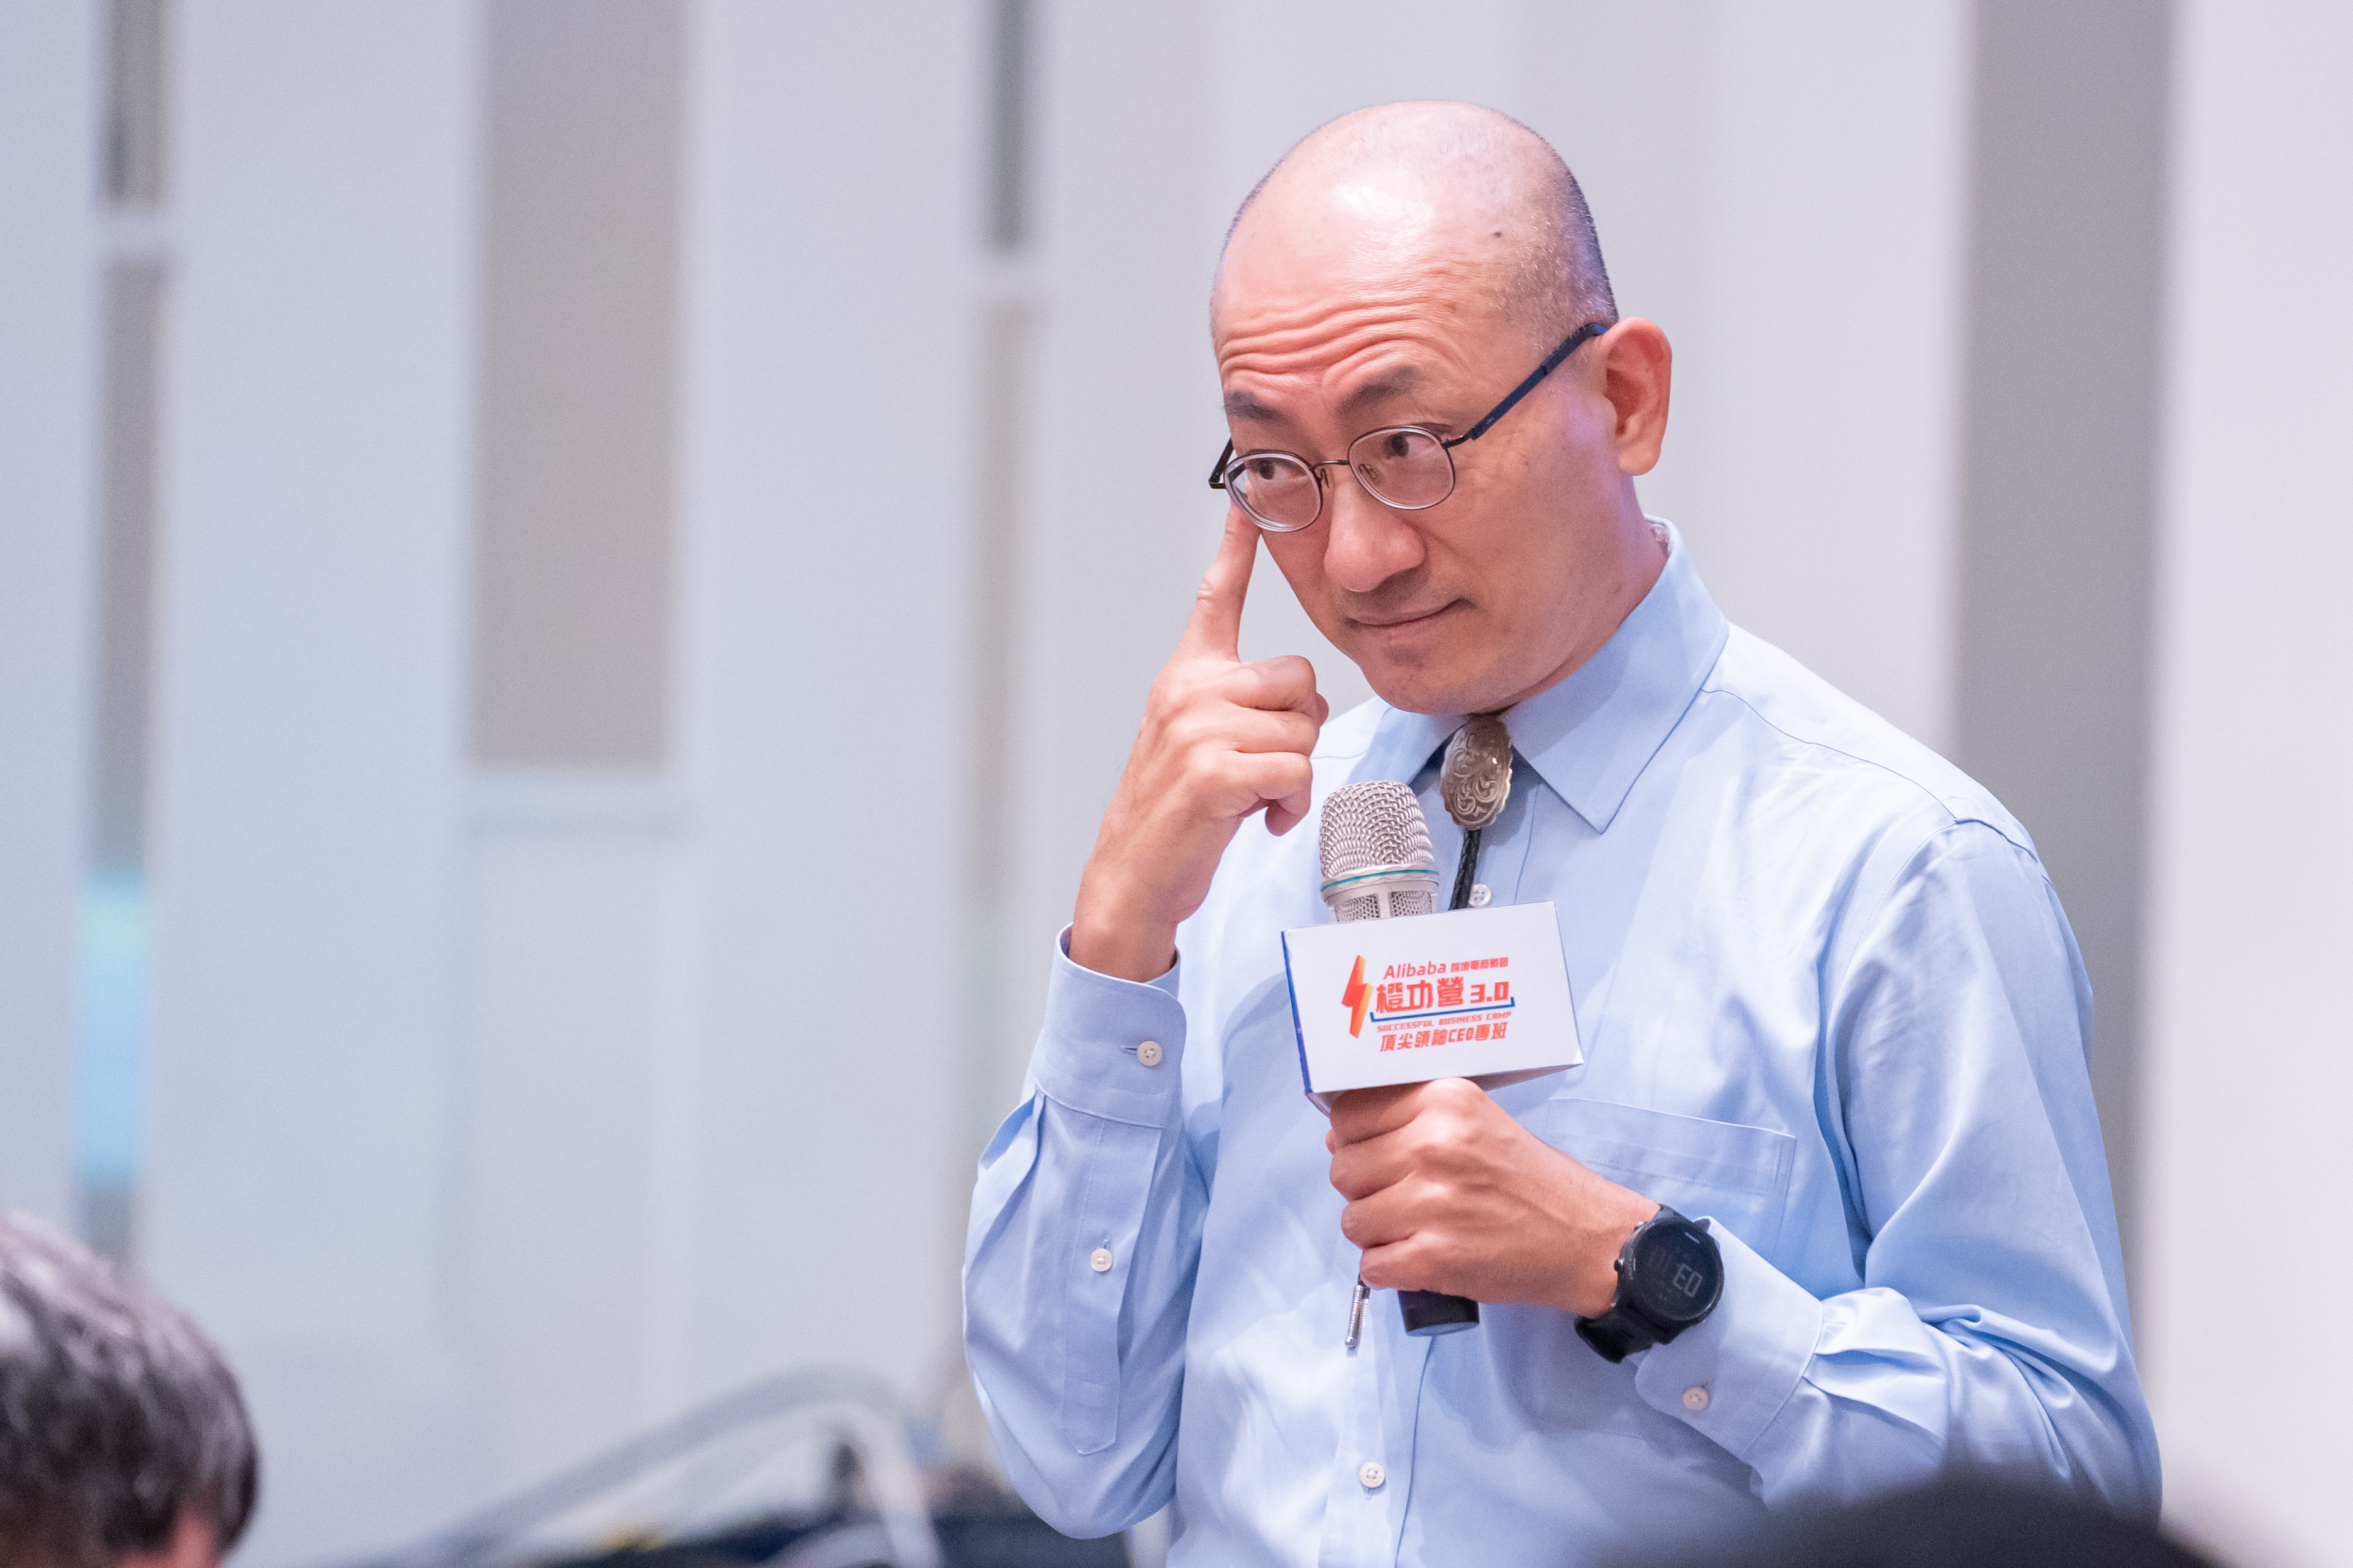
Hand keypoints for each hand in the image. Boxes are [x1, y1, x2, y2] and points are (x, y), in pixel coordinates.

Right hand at [1070, 512, 1328, 981]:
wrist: (1133, 875)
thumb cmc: (1177, 815)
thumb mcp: (1202, 743)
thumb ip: (1243, 707)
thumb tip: (1300, 704)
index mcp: (1186, 676)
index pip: (1214, 597)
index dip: (1236, 544)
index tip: (1248, 495)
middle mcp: (1188, 691)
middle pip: (1299, 680)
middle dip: (1298, 732)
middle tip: (1264, 770)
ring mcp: (1197, 729)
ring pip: (1302, 731)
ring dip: (1295, 777)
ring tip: (1256, 800)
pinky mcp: (1212, 773)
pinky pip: (1293, 772)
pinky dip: (1288, 806)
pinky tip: (1258, 821)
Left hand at [1326, 1079, 1657, 1315]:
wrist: (1586, 1239)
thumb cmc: (1531, 1180)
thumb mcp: (1477, 1120)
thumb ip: (1414, 1117)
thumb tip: (1338, 1134)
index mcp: (1444, 1102)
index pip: (1348, 1114)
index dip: (1352, 1138)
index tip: (1373, 1152)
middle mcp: (1434, 1146)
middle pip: (1343, 1169)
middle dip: (1365, 1188)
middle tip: (1402, 1196)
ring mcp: (1432, 1204)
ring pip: (1352, 1221)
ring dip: (1376, 1232)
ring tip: (1415, 1228)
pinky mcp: (1434, 1258)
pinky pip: (1370, 1266)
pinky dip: (1388, 1269)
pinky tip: (1418, 1258)